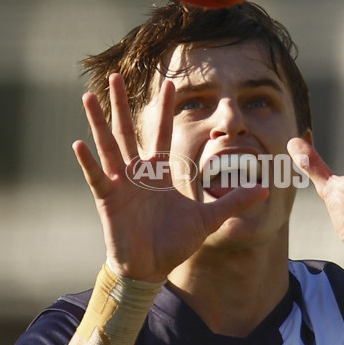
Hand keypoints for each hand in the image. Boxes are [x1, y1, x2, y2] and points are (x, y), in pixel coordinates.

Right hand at [73, 74, 267, 281]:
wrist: (151, 268)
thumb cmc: (174, 242)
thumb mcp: (209, 219)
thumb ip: (234, 201)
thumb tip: (265, 189)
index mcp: (160, 172)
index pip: (163, 132)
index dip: (166, 109)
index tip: (170, 83)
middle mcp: (138, 172)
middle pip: (128, 130)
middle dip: (123, 104)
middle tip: (115, 75)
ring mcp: (120, 183)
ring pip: (108, 145)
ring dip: (98, 121)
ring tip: (89, 96)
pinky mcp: (108, 200)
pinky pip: (96, 176)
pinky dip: (88, 162)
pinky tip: (78, 143)